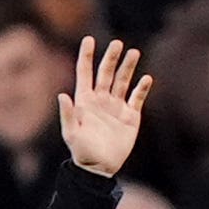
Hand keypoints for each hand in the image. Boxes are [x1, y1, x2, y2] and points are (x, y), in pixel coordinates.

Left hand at [59, 37, 150, 177]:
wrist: (99, 169)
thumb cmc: (82, 152)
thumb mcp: (72, 134)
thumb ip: (68, 114)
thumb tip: (62, 95)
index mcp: (85, 101)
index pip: (85, 73)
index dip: (86, 56)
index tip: (89, 39)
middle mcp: (101, 100)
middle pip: (107, 74)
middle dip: (111, 58)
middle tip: (118, 44)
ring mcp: (116, 107)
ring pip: (123, 81)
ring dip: (128, 67)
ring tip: (134, 52)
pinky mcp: (130, 116)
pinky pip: (137, 98)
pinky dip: (142, 88)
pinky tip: (146, 78)